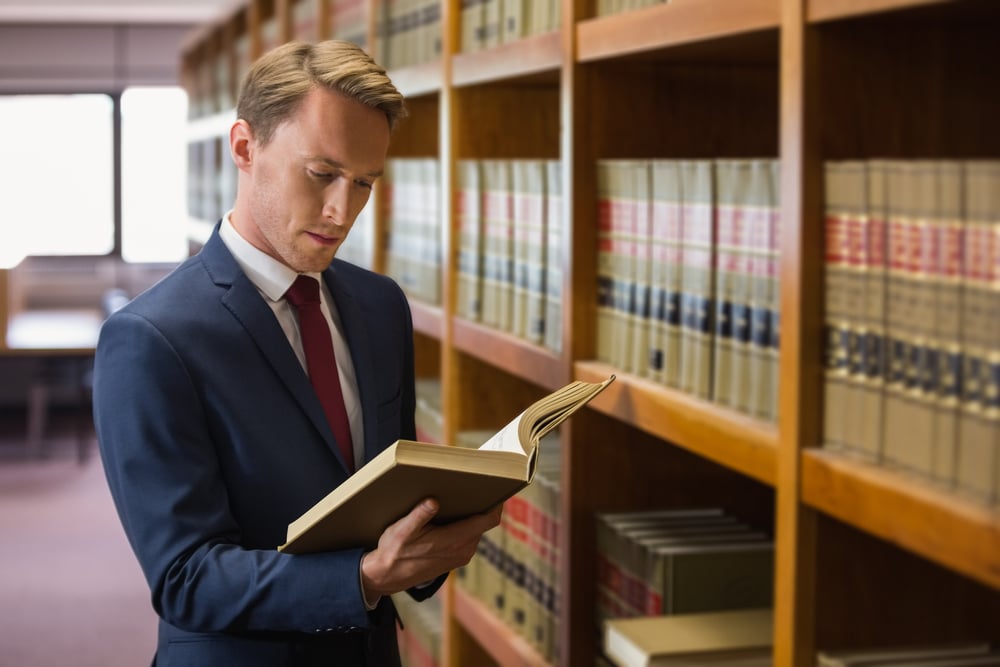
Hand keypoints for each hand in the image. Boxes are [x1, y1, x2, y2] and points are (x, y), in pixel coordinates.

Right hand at [360, 498, 501, 600]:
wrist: (387, 577)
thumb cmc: (394, 552)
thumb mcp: (402, 530)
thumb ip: (419, 515)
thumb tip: (433, 501)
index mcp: (454, 540)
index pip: (488, 520)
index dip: (496, 503)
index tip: (498, 486)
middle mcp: (463, 550)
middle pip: (484, 522)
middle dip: (482, 504)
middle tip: (476, 484)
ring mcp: (461, 555)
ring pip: (477, 530)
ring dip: (473, 515)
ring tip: (463, 496)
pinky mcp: (456, 558)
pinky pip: (470, 537)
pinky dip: (467, 525)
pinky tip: (453, 514)